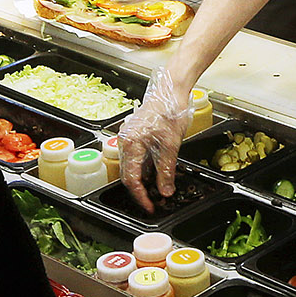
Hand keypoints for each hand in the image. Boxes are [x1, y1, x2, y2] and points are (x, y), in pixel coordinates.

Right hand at [116, 72, 195, 211]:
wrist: (171, 89)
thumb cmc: (170, 110)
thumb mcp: (171, 145)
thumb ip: (166, 170)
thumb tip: (165, 191)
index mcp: (130, 143)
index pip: (131, 179)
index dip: (140, 196)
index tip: (150, 206)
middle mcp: (124, 141)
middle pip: (128, 174)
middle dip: (141, 190)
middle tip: (154, 202)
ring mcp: (128, 137)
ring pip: (132, 166)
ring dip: (143, 180)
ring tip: (157, 190)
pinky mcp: (135, 134)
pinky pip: (136, 157)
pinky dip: (144, 168)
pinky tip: (155, 173)